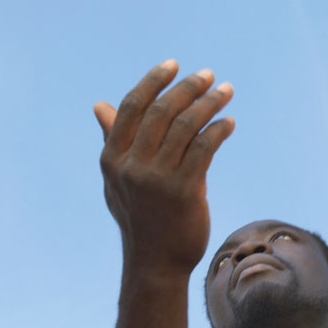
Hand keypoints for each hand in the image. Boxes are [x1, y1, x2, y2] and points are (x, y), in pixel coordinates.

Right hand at [95, 60, 234, 275]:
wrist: (155, 262)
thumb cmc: (138, 216)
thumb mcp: (117, 179)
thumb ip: (113, 139)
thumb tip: (99, 106)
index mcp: (112, 158)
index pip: (132, 107)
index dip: (153, 81)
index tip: (173, 65)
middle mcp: (130, 166)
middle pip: (161, 111)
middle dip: (187, 88)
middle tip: (209, 76)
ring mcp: (156, 179)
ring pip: (186, 126)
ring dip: (209, 103)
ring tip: (225, 91)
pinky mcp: (183, 191)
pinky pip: (204, 148)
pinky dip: (218, 130)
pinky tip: (229, 122)